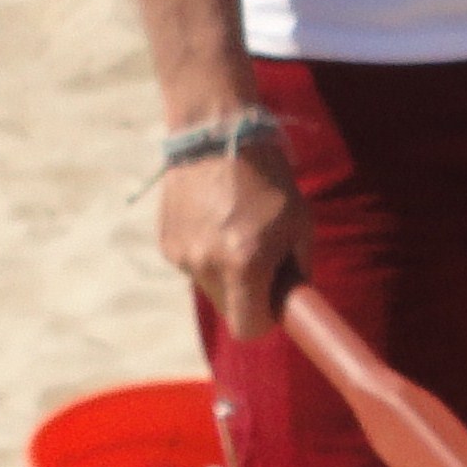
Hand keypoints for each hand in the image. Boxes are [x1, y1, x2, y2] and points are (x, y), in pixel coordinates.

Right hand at [159, 135, 303, 341]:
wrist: (216, 137)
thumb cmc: (268, 178)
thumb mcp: (300, 221)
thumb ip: (299, 267)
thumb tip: (295, 298)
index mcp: (245, 263)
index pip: (249, 328)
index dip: (265, 320)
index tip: (275, 304)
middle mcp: (208, 265)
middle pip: (229, 310)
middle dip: (248, 296)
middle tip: (262, 264)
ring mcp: (182, 255)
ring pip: (210, 288)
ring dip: (226, 275)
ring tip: (237, 232)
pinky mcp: (166, 243)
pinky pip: (193, 266)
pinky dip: (207, 254)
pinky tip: (216, 221)